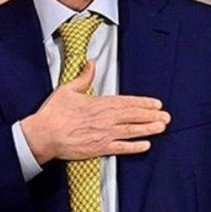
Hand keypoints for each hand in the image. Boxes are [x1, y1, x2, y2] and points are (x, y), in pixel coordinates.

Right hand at [20, 60, 169, 164]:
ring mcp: (104, 134)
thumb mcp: (67, 89)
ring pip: (132, 130)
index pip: (127, 102)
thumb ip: (83, 77)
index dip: (143, 103)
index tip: (156, 103)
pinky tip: (146, 145)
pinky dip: (135, 147)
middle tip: (166, 116)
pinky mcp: (99, 148)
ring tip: (161, 127)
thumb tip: (90, 63)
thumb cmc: (53, 113)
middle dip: (151, 115)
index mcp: (99, 103)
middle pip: (134, 115)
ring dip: (149, 128)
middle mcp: (105, 118)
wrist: (44, 135)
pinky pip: (121, 148)